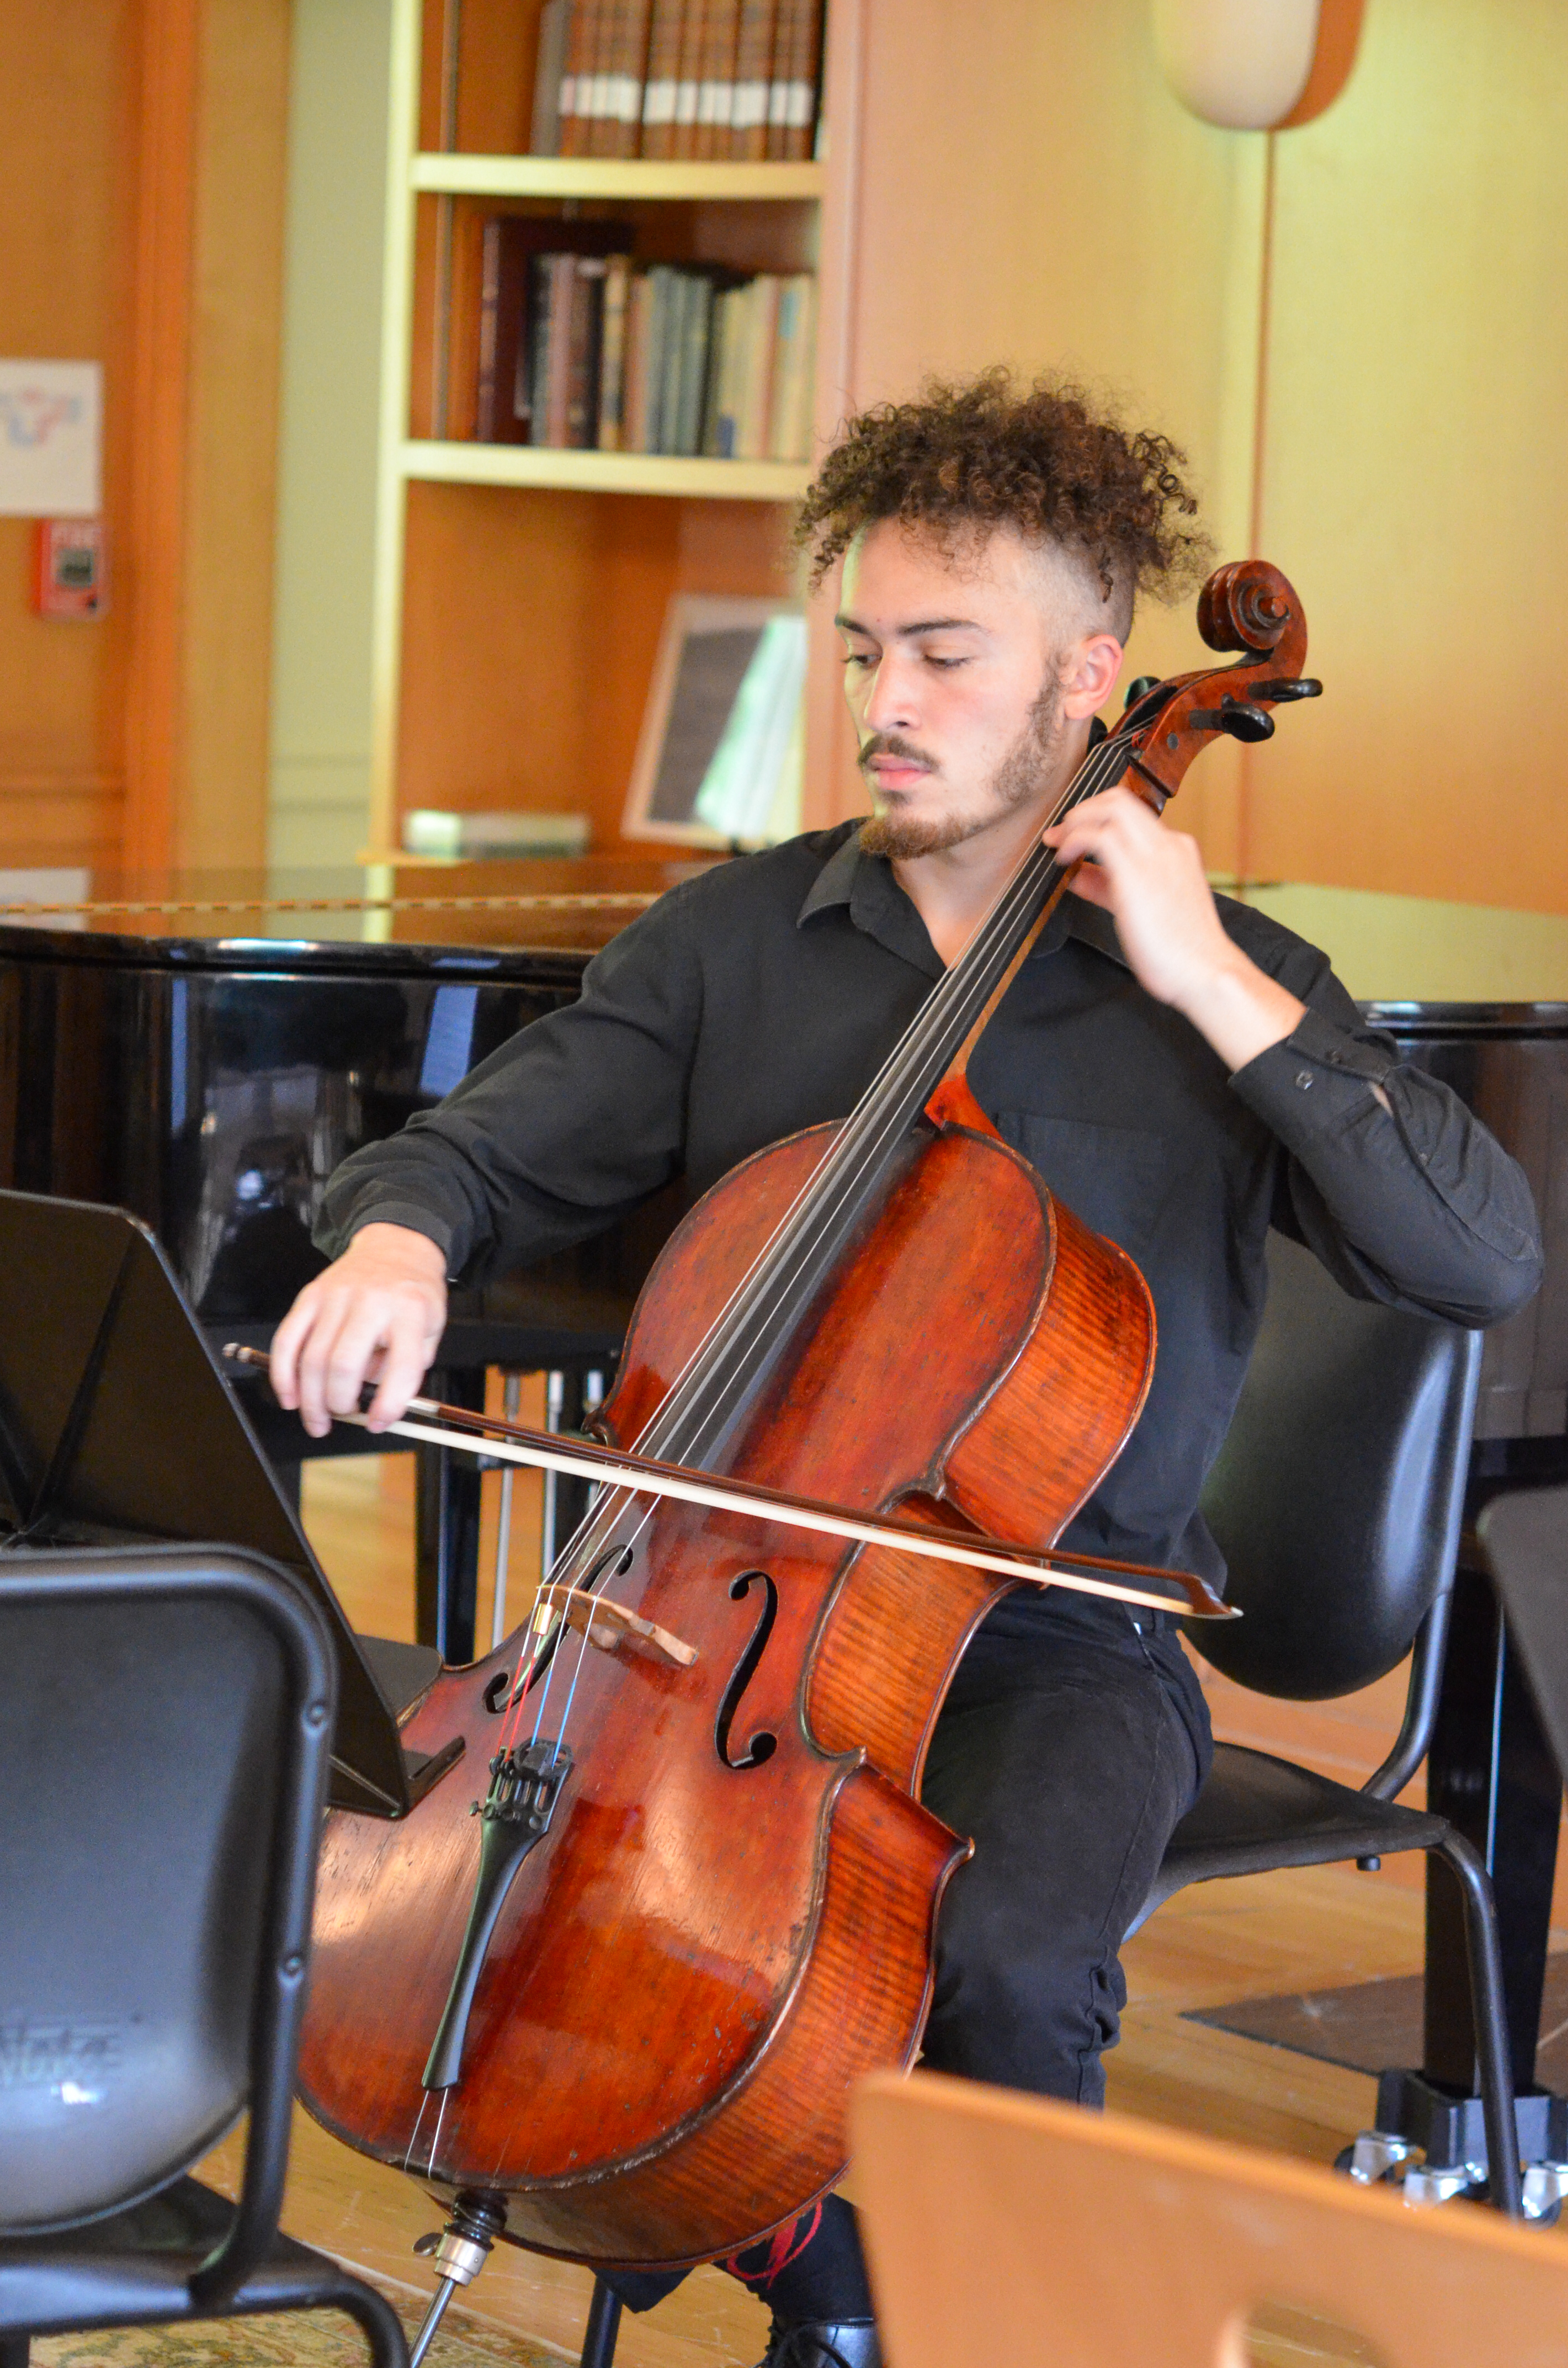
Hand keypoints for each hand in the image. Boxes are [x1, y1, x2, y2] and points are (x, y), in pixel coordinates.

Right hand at [269, 1223, 448, 1438]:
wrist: (394, 1247)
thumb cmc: (412, 1294)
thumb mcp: (430, 1329)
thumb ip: (408, 1367)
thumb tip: (375, 1404)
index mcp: (410, 1311)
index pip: (401, 1367)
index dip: (389, 1404)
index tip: (378, 1423)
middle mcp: (370, 1301)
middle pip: (343, 1365)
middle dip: (339, 1404)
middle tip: (342, 1418)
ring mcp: (335, 1296)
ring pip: (311, 1358)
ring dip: (310, 1400)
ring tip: (317, 1420)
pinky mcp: (309, 1296)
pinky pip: (287, 1340)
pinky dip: (283, 1375)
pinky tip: (290, 1397)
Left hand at [1041, 787, 1304, 1072]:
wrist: (1206, 971)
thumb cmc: (1179, 950)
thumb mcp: (1141, 908)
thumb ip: (1108, 887)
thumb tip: (1077, 876)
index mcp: (1176, 851)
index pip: (1131, 819)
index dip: (1096, 821)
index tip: (1073, 836)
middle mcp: (1168, 845)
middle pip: (1120, 800)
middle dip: (1083, 810)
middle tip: (1060, 832)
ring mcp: (1155, 855)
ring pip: (1111, 807)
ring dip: (1075, 822)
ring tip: (1057, 843)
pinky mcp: (1137, 873)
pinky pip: (1099, 836)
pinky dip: (1075, 840)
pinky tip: (1064, 859)